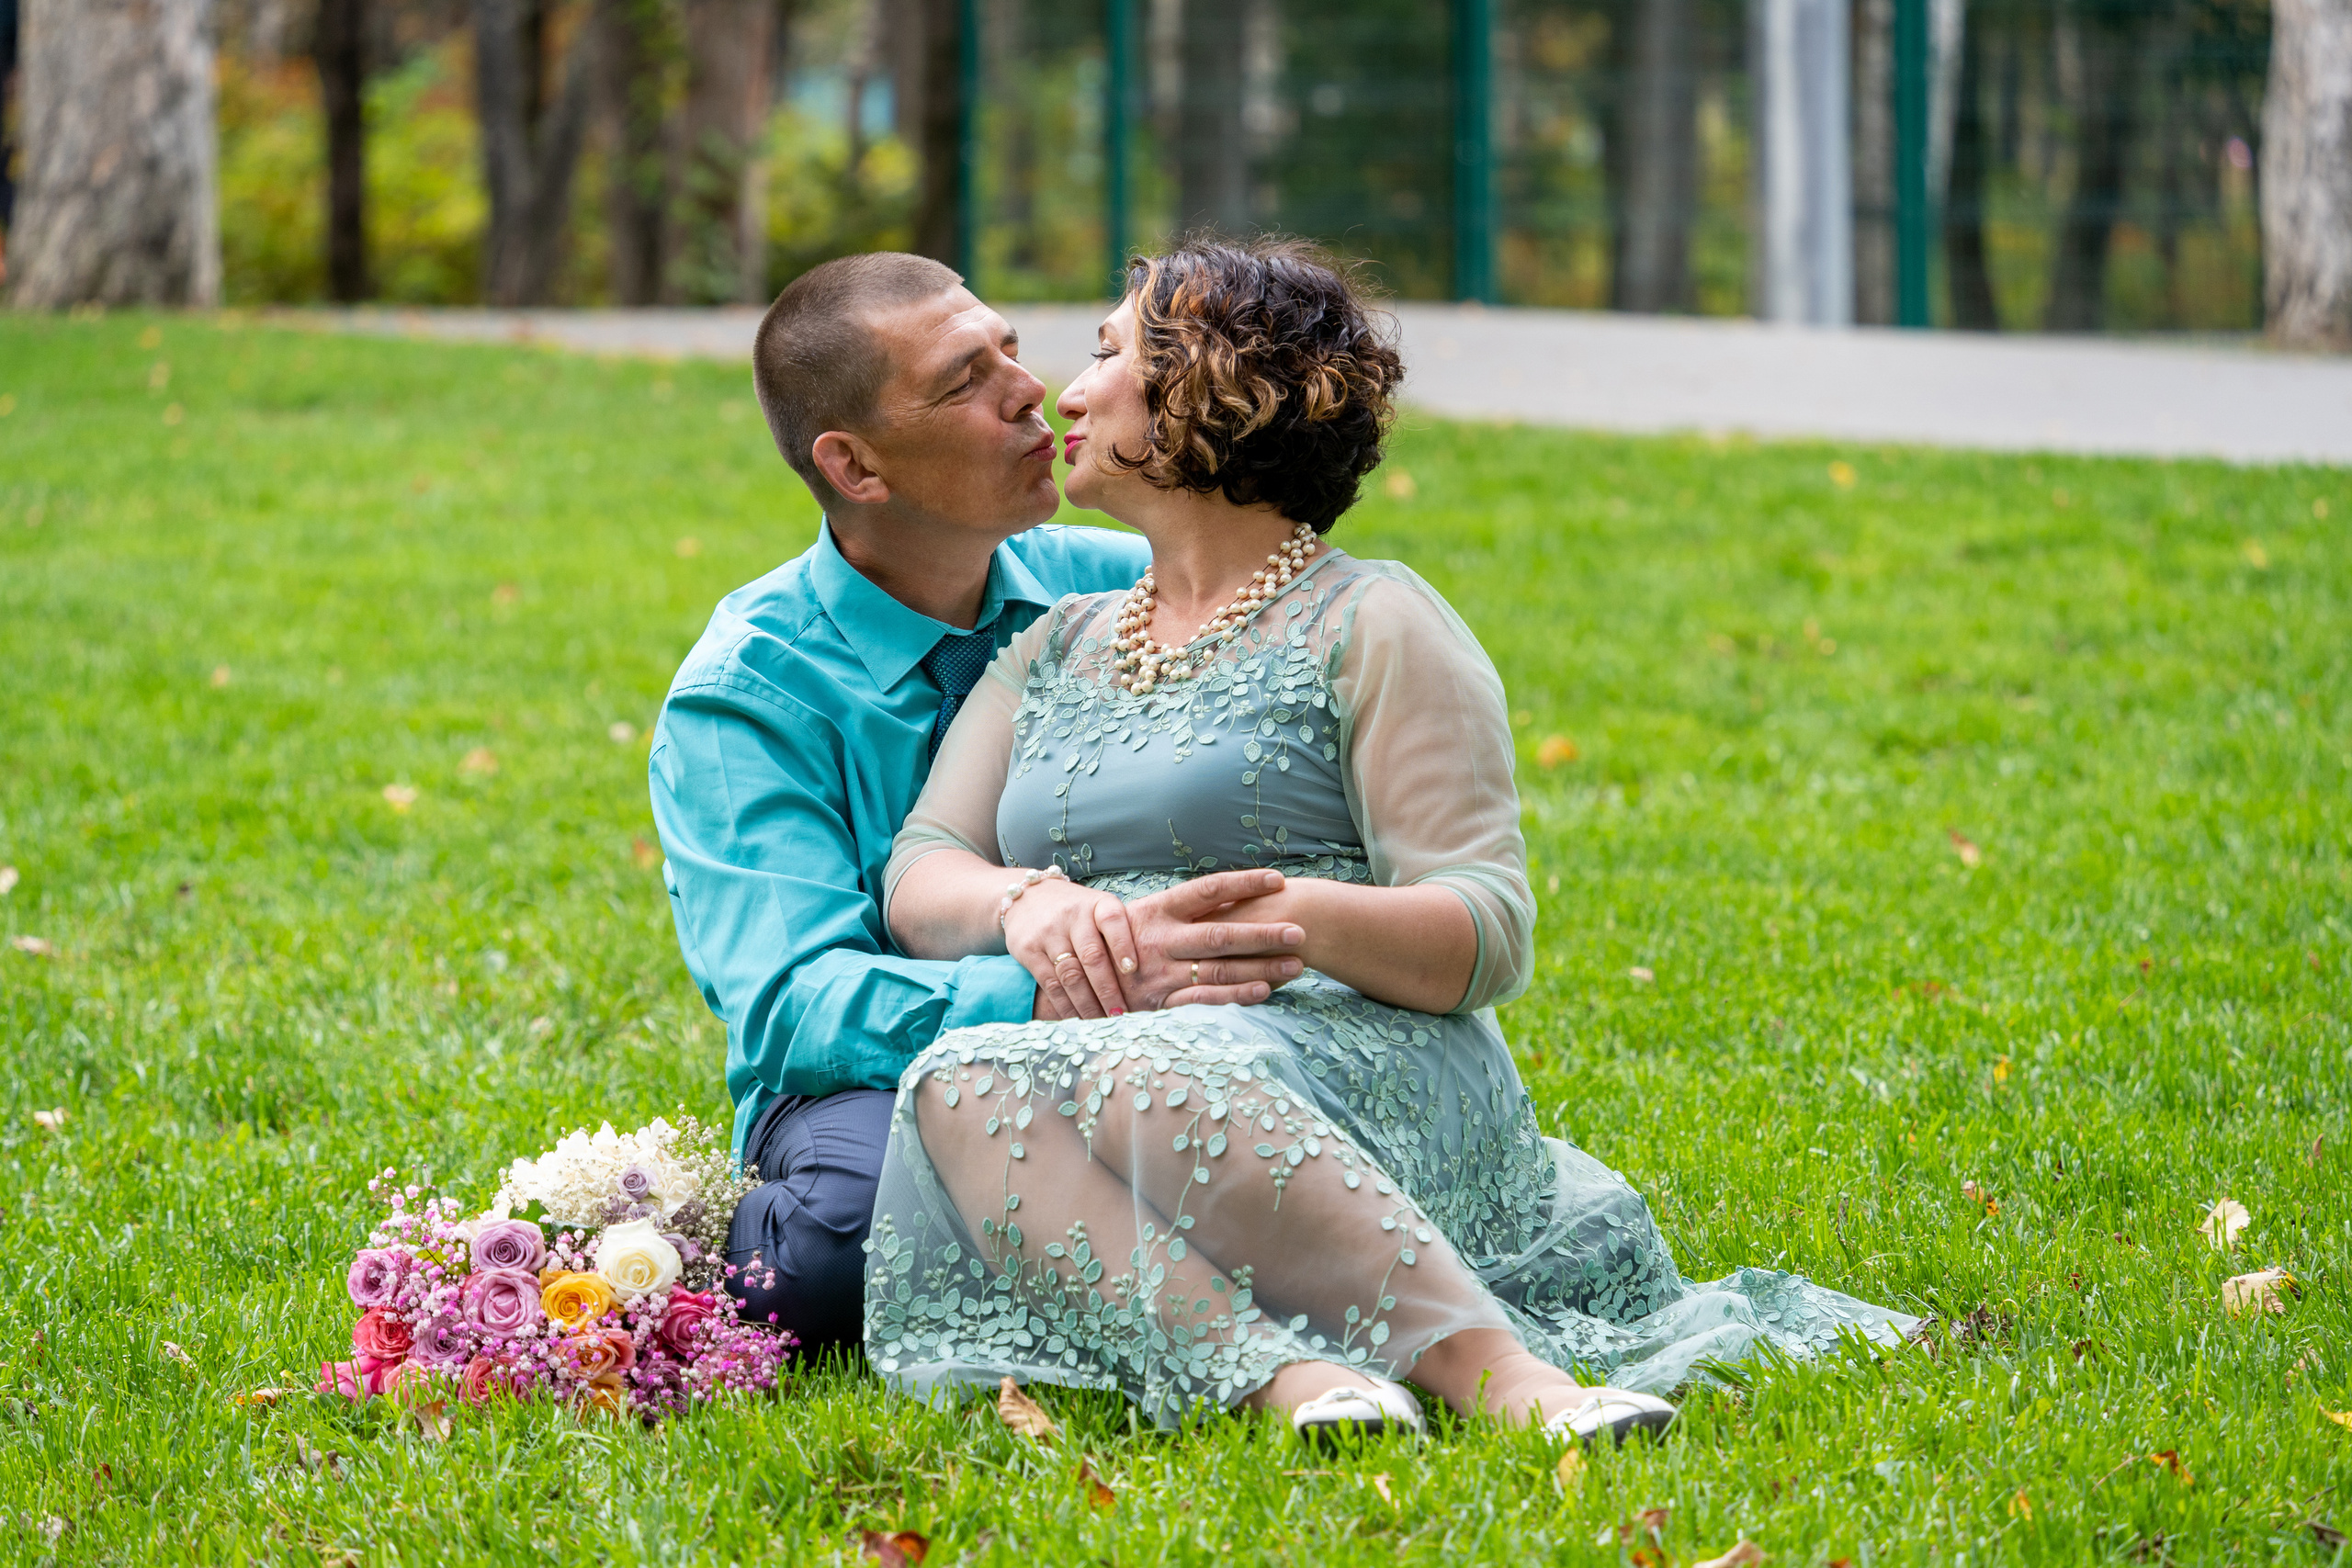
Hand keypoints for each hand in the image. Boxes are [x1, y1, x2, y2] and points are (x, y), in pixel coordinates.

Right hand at [1004, 880, 1141, 1020]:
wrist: (1025, 896)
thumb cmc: (1075, 910)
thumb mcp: (1097, 909)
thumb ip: (1118, 935)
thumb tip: (1146, 979)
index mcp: (1097, 904)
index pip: (1112, 921)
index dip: (1123, 945)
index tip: (1133, 971)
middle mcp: (1072, 915)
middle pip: (1092, 957)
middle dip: (1108, 991)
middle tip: (1120, 1016)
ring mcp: (1048, 933)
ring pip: (1071, 975)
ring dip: (1087, 1004)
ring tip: (1100, 1023)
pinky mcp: (1028, 949)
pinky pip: (1050, 983)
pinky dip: (1065, 1006)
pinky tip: (1076, 1019)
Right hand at [1121, 869, 1306, 1010]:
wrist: (1074, 976)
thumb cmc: (1121, 941)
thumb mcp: (1146, 915)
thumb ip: (1186, 909)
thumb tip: (1234, 894)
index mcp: (1160, 909)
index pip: (1208, 890)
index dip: (1243, 884)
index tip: (1278, 879)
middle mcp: (1162, 938)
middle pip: (1220, 933)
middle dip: (1262, 933)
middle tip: (1299, 932)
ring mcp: (1162, 972)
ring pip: (1218, 967)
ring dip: (1260, 967)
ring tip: (1297, 964)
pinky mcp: (1160, 1002)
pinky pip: (1203, 999)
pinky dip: (1235, 996)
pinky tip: (1265, 991)